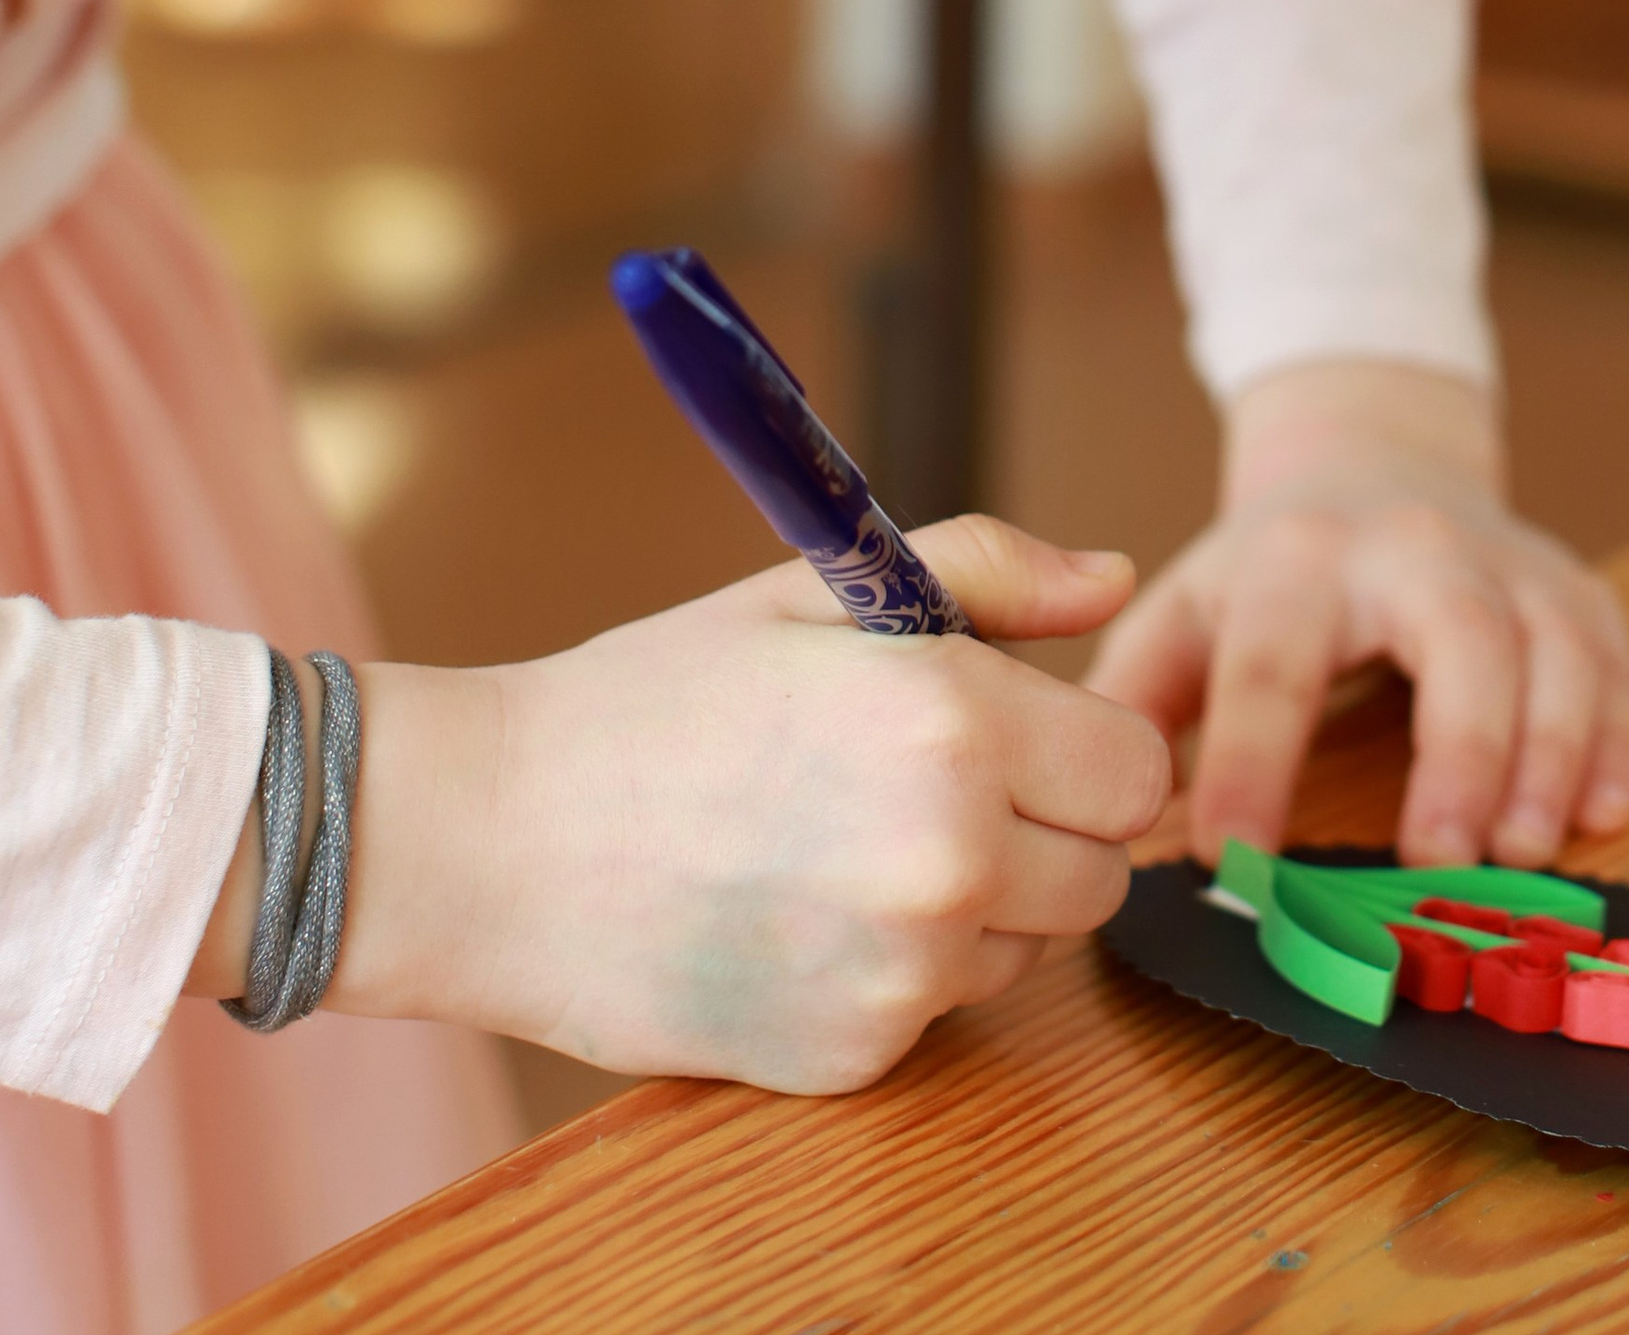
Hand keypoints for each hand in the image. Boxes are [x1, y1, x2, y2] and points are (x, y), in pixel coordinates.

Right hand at [261, 519, 1171, 1093]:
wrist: (492, 841)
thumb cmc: (659, 699)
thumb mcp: (825, 591)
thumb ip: (992, 573)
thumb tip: (1118, 581)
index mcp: (954, 721)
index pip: (1137, 769)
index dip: (1089, 746)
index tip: (1026, 733)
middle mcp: (948, 855)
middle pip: (1104, 871)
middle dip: (1049, 826)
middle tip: (938, 785)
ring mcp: (902, 970)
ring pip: (1035, 946)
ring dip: (985, 904)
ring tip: (857, 843)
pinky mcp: (853, 1055)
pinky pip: (946, 1010)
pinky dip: (905, 972)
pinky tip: (809, 914)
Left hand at [1087, 362, 1628, 870]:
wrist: (1378, 458)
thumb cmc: (1275, 568)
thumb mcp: (1186, 607)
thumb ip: (1136, 700)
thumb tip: (1096, 810)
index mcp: (1299, 561)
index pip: (1272, 662)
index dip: (1249, 759)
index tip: (1231, 858)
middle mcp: (1415, 549)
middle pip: (1458, 637)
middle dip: (1456, 750)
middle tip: (1438, 862)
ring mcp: (1509, 566)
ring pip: (1554, 650)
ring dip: (1549, 756)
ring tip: (1523, 854)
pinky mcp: (1577, 593)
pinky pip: (1615, 664)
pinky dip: (1618, 741)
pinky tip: (1603, 815)